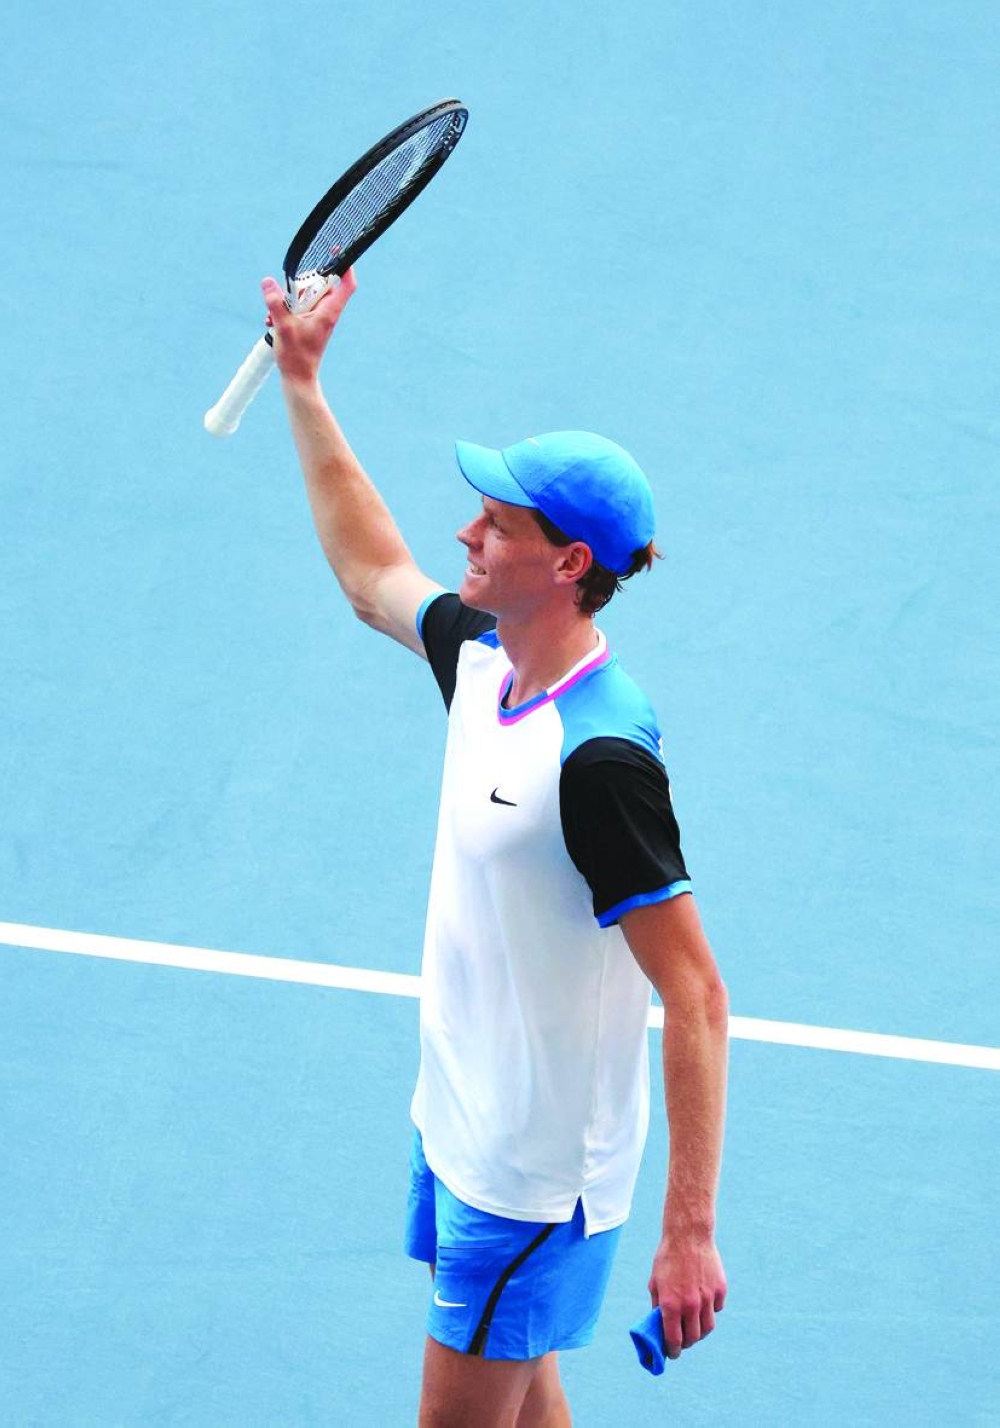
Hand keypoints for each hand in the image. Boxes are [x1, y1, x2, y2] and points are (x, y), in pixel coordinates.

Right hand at [260, 267, 357, 385]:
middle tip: (287, 297)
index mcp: (328, 312)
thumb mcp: (283, 326)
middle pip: (317, 285)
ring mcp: (316, 318)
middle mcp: (325, 313)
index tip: (336, 251)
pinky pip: (296, 308)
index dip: (344, 266)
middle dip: (298, 286)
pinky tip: (273, 321)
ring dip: (286, 301)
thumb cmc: (296, 357)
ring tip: (275, 315)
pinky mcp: (306, 324)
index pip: (346, 284)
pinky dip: (284, 311)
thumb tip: (268, 282)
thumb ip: (275, 303)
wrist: (297, 379)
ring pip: (303, 296)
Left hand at [648, 1234, 726, 1359]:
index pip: (674, 1340)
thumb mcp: (655, 1281)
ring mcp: (707, 1298)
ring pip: (707, 1328)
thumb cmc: (667, 1257)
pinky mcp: (720, 1290)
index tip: (672, 1353)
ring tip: (694, 1327)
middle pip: (693, 1338)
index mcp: (671, 1305)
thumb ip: (658, 1305)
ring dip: (700, 1332)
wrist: (688, 1235)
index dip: (672, 1351)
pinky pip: (716, 1309)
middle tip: (683, 1340)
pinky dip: (710, 1311)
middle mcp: (690, 1305)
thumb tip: (659, 1323)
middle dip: (686, 1343)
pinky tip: (703, 1304)